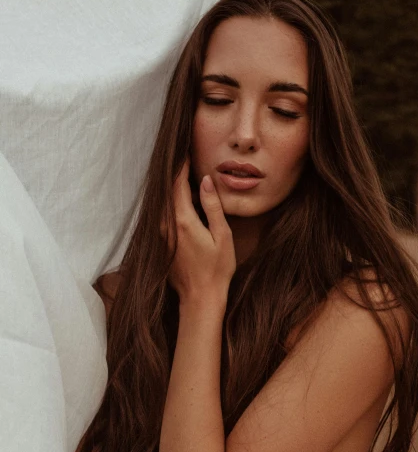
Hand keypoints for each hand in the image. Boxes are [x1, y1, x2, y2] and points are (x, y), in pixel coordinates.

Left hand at [161, 160, 235, 299]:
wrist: (200, 298)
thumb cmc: (216, 270)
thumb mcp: (222, 235)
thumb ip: (212, 206)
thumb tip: (205, 180)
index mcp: (182, 220)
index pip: (177, 184)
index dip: (181, 166)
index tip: (185, 153)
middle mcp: (166, 226)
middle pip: (166, 192)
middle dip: (174, 176)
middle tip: (182, 161)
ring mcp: (161, 236)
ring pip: (162, 205)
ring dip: (171, 191)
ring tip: (181, 179)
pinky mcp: (161, 245)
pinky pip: (162, 218)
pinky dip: (169, 206)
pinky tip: (179, 204)